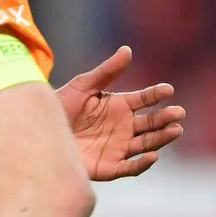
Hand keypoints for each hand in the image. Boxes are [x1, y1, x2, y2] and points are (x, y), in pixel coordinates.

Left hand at [56, 46, 184, 181]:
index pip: (144, 99)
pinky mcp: (108, 166)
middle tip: (178, 113)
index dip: (156, 94)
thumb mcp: (81, 86)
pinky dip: (143, 163)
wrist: (37, 134)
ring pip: (146, 144)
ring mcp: (117, 147)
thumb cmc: (59, 107)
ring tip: (175, 130)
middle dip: (166, 118)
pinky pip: (130, 167)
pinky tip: (153, 156)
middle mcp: (123, 127)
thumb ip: (106, 72)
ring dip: (162, 138)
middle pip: (151, 123)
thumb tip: (127, 50)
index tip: (168, 89)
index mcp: (119, 106)